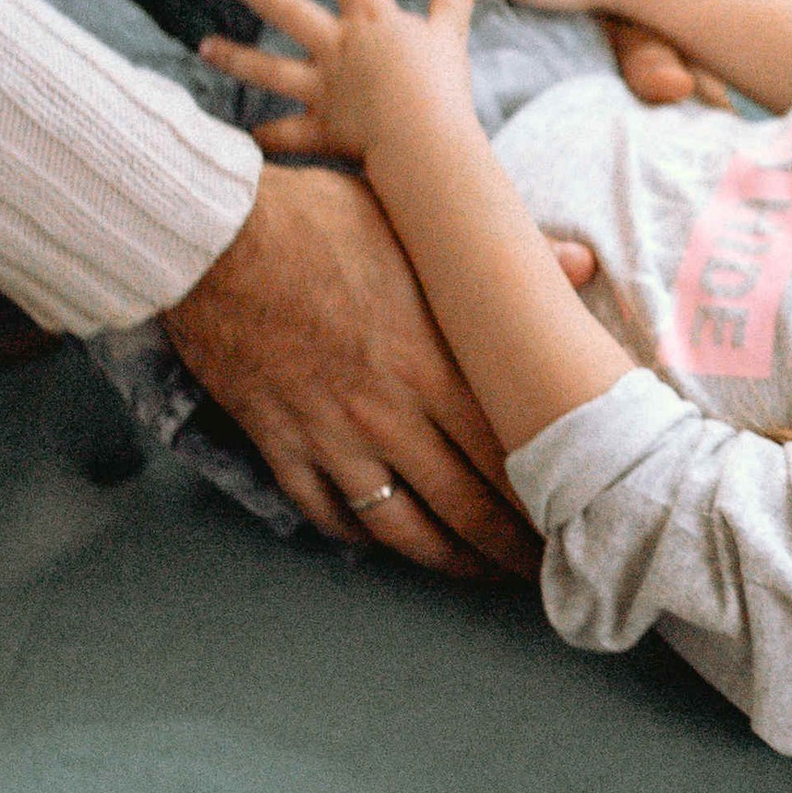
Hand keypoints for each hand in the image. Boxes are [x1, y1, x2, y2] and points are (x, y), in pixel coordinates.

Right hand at [162, 159, 538, 575]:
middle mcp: (389, 413)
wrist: (210, 238)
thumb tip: (581, 265)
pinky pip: (326, 512)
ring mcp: (331, 436)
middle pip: (466, 504)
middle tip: (542, 569)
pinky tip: (385, 542)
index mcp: (435, 363)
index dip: (547, 496)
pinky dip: (360, 536)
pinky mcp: (280, 443)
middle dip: (509, 547)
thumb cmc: (317, 219)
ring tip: (477, 572)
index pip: (511, 452)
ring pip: (401, 525)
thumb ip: (506, 255)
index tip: (575, 515)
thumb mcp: (418, 224)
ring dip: (446, 559)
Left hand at [206, 0, 481, 168]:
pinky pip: (289, 133)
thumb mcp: (451, 33)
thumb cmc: (442, 87)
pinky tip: (248, 137)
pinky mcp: (322, 127)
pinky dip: (268, 137)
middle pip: (288, 10)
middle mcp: (338, 48)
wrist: (425, 141)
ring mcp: (324, 88)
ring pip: (269, 70)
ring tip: (204, 47)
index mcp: (371, 21)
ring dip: (235, 57)